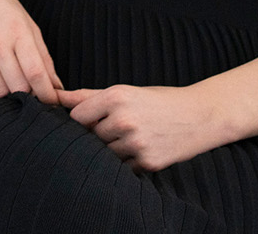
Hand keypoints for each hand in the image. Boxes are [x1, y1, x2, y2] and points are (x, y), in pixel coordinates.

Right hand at [0, 0, 62, 104]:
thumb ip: (43, 57)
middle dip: (28, 94)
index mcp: (18, 32)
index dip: (46, 94)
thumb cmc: (1, 6)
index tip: (51, 101)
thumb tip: (55, 87)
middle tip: (28, 87)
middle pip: (18, 87)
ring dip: (7, 91)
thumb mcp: (28, 24)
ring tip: (8, 78)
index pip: (36, 73)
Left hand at [60, 84, 222, 171]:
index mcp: (116, 96)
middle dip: (99, 134)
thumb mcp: (126, 91)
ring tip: (133, 136)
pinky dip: (128, 161)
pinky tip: (142, 148)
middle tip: (120, 127)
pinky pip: (123, 167)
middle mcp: (124, 119)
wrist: (200, 116)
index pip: (77, 116)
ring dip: (113, 149)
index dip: (82, 119)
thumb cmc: (158, 101)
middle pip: (90, 136)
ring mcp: (136, 143)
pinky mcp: (148, 163)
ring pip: (104, 153)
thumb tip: (57, 97)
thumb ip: (89, 96)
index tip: (94, 118)